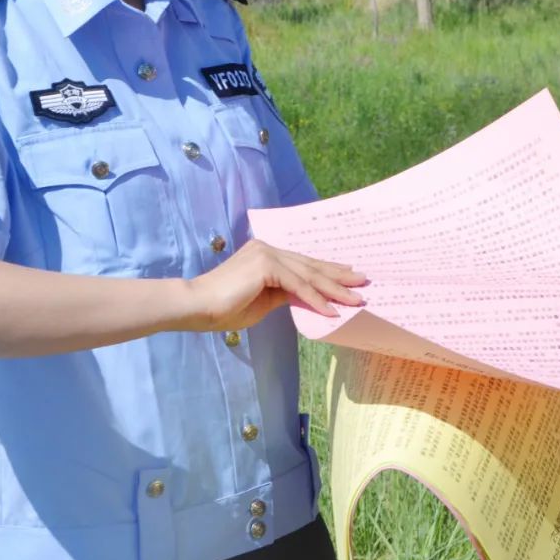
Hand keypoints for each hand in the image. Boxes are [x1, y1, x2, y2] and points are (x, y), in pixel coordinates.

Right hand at [184, 239, 366, 331]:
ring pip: (309, 275)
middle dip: (339, 276)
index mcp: (266, 254)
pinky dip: (316, 299)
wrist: (196, 307)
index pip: (304, 264)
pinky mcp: (266, 266)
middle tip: (363, 283)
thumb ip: (284, 295)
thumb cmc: (223, 308)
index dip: (328, 271)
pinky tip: (332, 310)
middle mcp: (268, 249)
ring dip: (335, 289)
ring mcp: (267, 254)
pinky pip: (298, 286)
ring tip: (356, 299)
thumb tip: (307, 298)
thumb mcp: (262, 301)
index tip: (348, 277)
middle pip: (311, 265)